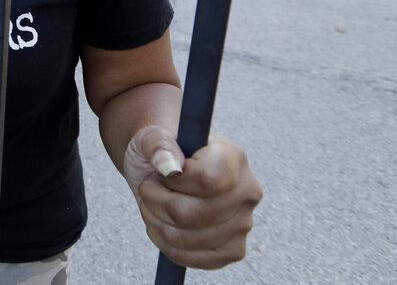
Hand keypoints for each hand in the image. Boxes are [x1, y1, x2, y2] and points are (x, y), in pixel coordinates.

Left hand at [122, 125, 261, 269]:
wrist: (165, 169)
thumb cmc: (160, 150)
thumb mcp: (151, 136)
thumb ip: (157, 144)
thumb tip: (170, 166)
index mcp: (233, 158)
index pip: (207, 181)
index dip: (174, 181)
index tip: (163, 171)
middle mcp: (246, 192)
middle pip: (190, 214)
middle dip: (155, 202)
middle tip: (149, 187)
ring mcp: (243, 224)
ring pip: (185, 238)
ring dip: (156, 222)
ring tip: (153, 203)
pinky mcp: (232, 250)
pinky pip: (193, 259)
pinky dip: (166, 244)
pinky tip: (163, 224)